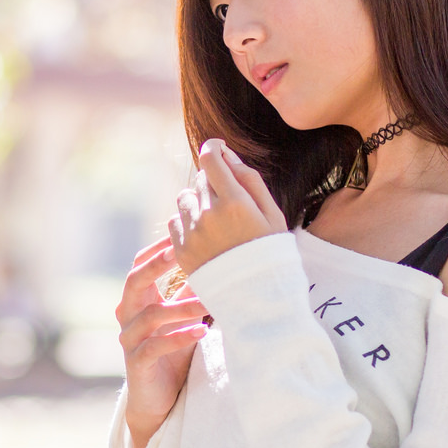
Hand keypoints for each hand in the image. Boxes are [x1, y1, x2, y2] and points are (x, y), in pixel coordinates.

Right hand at [116, 236, 208, 447]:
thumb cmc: (171, 352)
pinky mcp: (137, 363)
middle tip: (180, 252)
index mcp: (137, 300)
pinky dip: (179, 338)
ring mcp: (129, 340)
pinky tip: (202, 333)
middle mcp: (127, 316)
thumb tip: (214, 260)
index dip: (157, 249)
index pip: (139, 265)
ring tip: (209, 303)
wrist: (157, 399)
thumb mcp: (182, 318)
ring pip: (151, 315)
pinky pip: (155, 346)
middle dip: (156, 265)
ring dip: (182, 307)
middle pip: (134, 282)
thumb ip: (189, 291)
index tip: (179, 232)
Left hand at [166, 139, 287, 276]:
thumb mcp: (272, 214)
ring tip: (216, 219)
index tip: (218, 150)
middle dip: (213, 182)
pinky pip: (175, 221)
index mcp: (235, 202)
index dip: (214, 148)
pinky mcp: (181, 251)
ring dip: (198, 201)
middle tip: (229, 201)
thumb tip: (227, 155)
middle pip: (200, 178)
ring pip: (185, 198)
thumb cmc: (270, 252)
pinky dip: (187, 222)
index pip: (210, 159)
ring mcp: (192, 233)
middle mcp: (209, 215)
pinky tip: (205, 235)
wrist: (257, 298)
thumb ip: (250, 181)